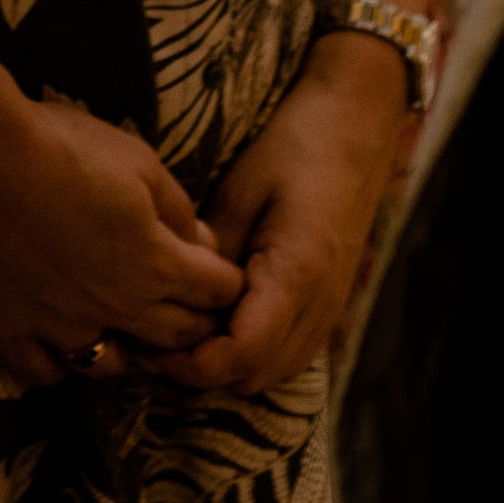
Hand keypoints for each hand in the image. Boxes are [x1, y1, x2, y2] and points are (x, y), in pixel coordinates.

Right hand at [0, 84, 242, 385]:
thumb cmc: (60, 143)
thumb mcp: (138, 158)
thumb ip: (178, 207)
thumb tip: (202, 242)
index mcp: (156, 264)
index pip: (217, 291)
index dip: (225, 279)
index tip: (220, 270)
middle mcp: (117, 307)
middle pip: (177, 334)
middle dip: (194, 319)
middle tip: (188, 302)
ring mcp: (61, 326)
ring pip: (114, 365)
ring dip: (131, 348)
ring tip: (126, 324)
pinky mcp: (11, 330)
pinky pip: (46, 372)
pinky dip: (59, 362)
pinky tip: (59, 339)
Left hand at [156, 35, 410, 395]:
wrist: (353, 126)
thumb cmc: (293, 147)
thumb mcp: (240, 191)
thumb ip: (212, 253)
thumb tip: (175, 297)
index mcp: (294, 276)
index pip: (240, 355)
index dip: (192, 364)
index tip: (150, 344)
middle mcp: (318, 305)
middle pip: (255, 376)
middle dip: (203, 371)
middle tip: (155, 337)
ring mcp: (329, 308)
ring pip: (273, 372)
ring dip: (228, 366)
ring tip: (182, 330)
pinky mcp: (329, 301)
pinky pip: (289, 352)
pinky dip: (254, 353)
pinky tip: (221, 321)